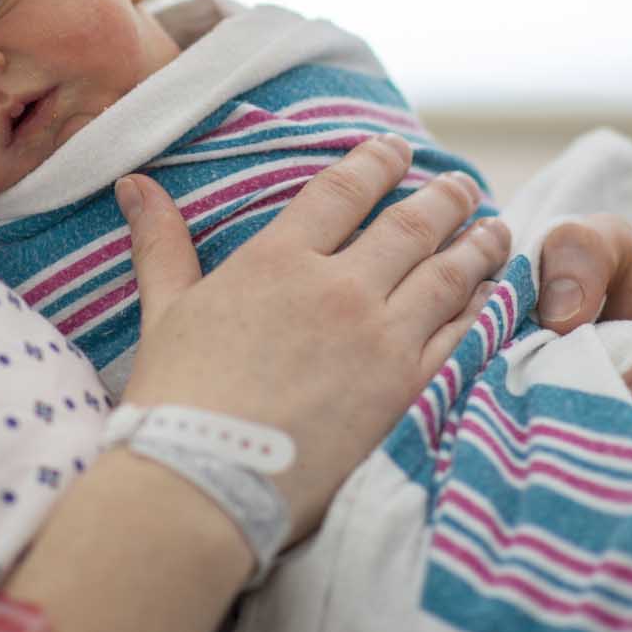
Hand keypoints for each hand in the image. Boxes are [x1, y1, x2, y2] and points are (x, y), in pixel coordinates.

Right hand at [116, 134, 511, 542]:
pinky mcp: (406, 389)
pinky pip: (461, 337)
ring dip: (477, 247)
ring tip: (497, 230)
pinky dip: (485, 310)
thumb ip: (160, 243)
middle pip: (410, 225)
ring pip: (447, 275)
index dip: (375, 163)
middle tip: (464, 186)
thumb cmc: (176, 399)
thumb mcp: (163, 311)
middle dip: (443, 199)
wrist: (206, 481)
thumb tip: (134, 183)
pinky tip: (497, 297)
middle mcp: (338, 288)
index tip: (398, 150)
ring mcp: (379, 338)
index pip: (342, 191)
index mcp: (278, 260)